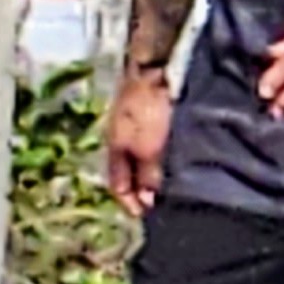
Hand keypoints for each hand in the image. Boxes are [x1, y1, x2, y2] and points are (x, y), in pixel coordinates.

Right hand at [105, 68, 174, 214]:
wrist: (154, 67)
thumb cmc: (148, 109)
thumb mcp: (148, 146)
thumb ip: (148, 174)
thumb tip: (148, 200)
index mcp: (115, 148)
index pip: (117, 184)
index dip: (128, 202)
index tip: (143, 216)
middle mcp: (120, 138)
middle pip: (127, 171)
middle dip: (138, 189)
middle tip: (156, 203)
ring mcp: (132, 124)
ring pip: (138, 157)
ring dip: (148, 173)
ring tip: (165, 184)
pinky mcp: (147, 113)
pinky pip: (149, 144)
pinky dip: (156, 157)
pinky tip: (169, 158)